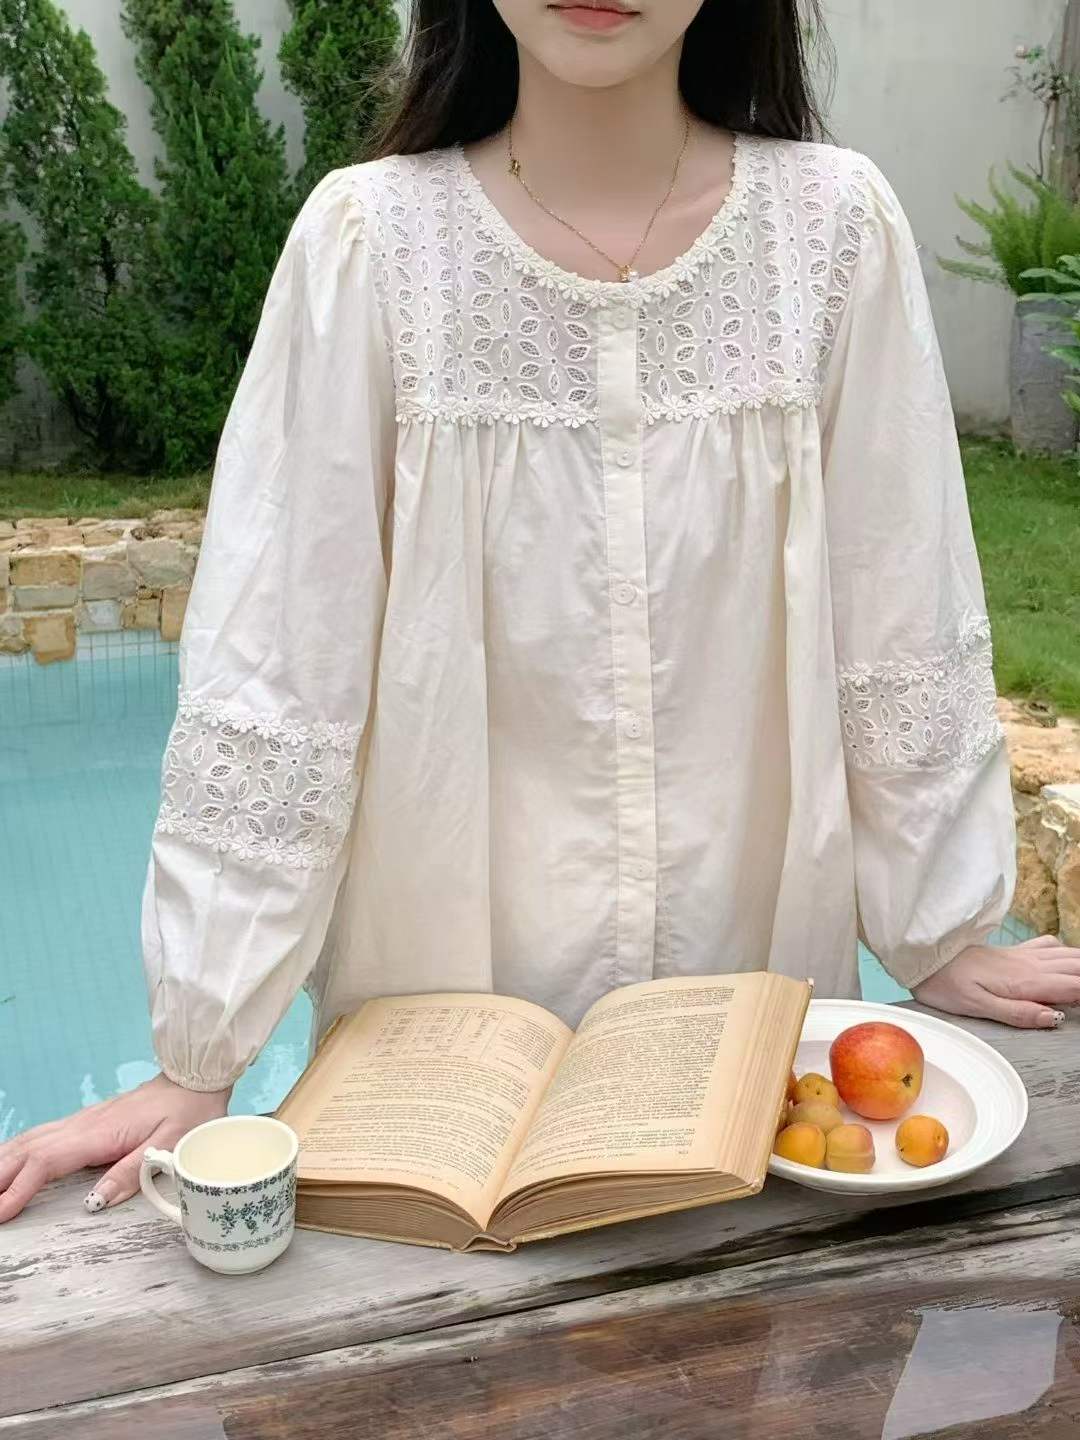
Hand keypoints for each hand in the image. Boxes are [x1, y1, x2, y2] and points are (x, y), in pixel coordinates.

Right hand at [0, 1072, 231, 1222]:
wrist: (195, 1077)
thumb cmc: (188, 1111)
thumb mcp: (170, 1146)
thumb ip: (130, 1174)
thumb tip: (93, 1203)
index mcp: (100, 1133)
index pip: (47, 1161)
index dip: (19, 1187)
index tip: (0, 1212)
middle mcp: (84, 1125)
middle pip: (28, 1151)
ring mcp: (82, 1121)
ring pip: (31, 1141)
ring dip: (4, 1162)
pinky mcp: (86, 1121)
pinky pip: (43, 1135)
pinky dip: (18, 1149)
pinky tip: (8, 1158)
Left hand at [913, 935, 1079, 1028]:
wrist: (924, 956)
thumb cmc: (945, 983)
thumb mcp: (978, 1006)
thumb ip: (1018, 1013)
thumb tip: (1054, 1019)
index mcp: (1024, 981)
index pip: (1074, 986)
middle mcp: (1028, 965)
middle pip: (1076, 967)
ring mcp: (1022, 955)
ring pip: (1067, 954)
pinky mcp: (1013, 952)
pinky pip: (1049, 945)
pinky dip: (1066, 952)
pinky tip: (1065, 958)